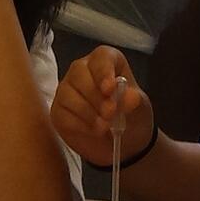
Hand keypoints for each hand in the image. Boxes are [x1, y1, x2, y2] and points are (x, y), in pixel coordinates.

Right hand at [52, 46, 154, 163]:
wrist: (124, 142)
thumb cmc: (131, 115)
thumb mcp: (140, 108)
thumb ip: (134, 100)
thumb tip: (129, 97)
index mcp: (106, 62)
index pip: (101, 58)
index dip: (103, 72)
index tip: (110, 89)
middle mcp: (83, 70)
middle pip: (79, 74)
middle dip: (95, 96)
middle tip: (110, 113)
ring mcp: (67, 90)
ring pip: (68, 94)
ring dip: (87, 112)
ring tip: (104, 126)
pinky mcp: (59, 110)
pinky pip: (62, 114)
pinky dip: (79, 125)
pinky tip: (94, 131)